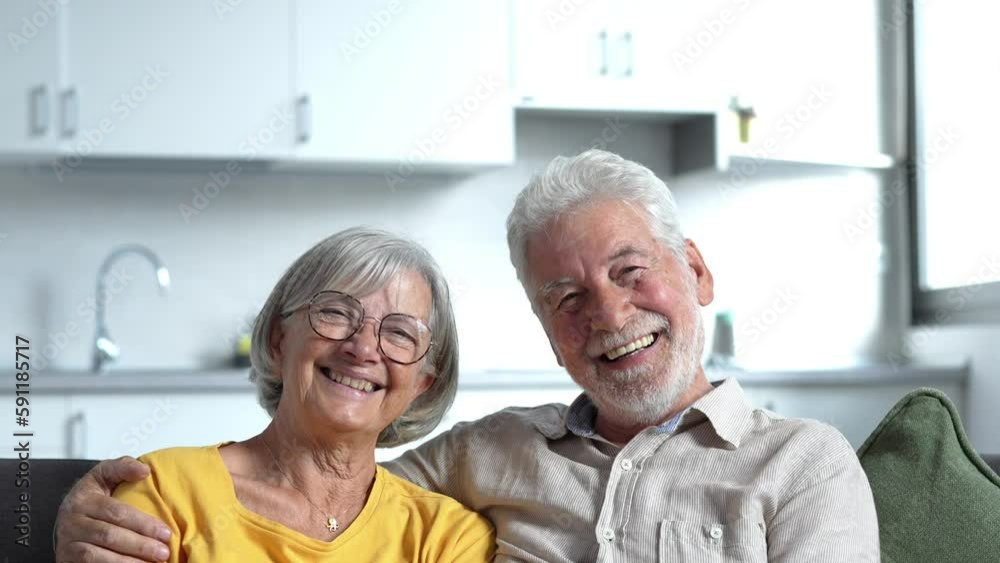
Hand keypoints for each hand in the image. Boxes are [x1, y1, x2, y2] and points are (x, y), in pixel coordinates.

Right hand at [55, 457, 171, 561]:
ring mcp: (68, 544)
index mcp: (83, 499)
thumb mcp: (103, 475)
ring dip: (127, 562)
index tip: (165, 532)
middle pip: (109, 536)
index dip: (143, 523)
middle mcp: (72, 523)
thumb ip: (123, 467)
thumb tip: (144, 470)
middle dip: (140, 545)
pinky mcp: (66, 560)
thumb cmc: (91, 497)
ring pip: (98, 556)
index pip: (116, 513)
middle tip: (163, 552)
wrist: (65, 519)